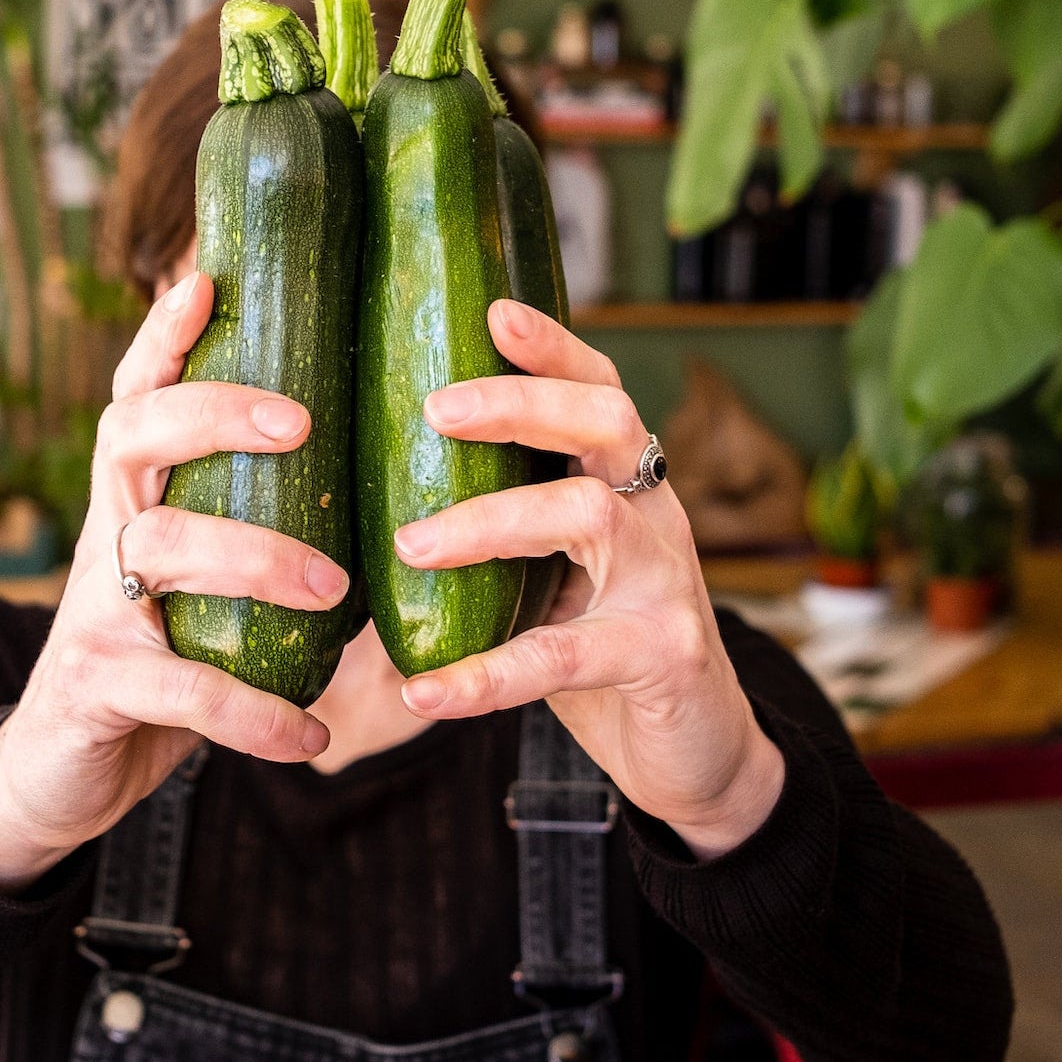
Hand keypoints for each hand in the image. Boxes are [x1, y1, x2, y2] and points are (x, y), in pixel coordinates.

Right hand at [0, 272, 343, 888]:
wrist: (58, 774)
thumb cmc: (158, 661)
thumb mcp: (198, 589)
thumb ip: (257, 537)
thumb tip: (392, 503)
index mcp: (132, 500)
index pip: (137, 397)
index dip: (164, 338)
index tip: (207, 278)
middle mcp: (101, 536)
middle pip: (132, 439)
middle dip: (211, 413)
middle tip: (303, 420)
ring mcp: (92, 611)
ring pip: (158, 551)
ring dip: (255, 560)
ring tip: (338, 588)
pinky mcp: (99, 688)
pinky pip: (182, 691)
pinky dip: (254, 715)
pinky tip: (312, 738)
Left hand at [395, 298, 783, 859]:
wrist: (699, 750)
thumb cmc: (602, 649)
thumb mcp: (553, 580)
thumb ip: (495, 538)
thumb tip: (362, 515)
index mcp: (625, 485)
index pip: (598, 389)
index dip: (552, 346)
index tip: (491, 311)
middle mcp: (656, 515)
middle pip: (606, 422)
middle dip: (520, 403)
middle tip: (433, 408)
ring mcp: (668, 581)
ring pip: (587, 516)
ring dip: (490, 523)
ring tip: (406, 546)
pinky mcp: (664, 655)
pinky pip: (564, 657)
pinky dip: (486, 675)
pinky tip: (425, 692)